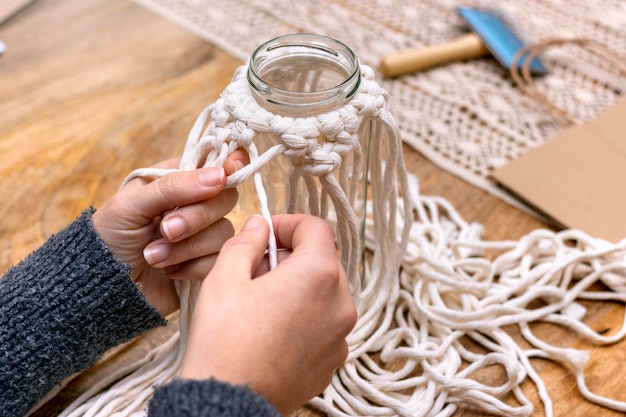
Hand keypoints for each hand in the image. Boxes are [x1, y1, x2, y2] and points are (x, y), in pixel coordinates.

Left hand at [91, 152, 248, 315]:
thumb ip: (173, 187)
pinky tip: (169, 271)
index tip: (226, 173)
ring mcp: (203, 235)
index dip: (229, 165)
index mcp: (177, 179)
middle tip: (165, 230)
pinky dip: (192, 267)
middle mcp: (195, 204)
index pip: (214, 164)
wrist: (102, 287)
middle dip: (196, 218)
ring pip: (224, 232)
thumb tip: (219, 175)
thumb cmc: (108, 238)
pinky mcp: (206, 264)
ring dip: (186, 248)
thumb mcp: (131, 205)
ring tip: (153, 257)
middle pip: (225, 199)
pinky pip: (220, 260)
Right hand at [180, 214, 356, 414]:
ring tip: (263, 304)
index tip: (266, 235)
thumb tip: (260, 225)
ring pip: (325, 294)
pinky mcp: (333, 361)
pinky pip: (325, 324)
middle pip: (323, 261)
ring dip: (299, 288)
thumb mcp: (225, 277)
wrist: (227, 403)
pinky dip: (305, 318)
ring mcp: (341, 336)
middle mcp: (341, 303)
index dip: (289, 224)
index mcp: (319, 274)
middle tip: (256, 271)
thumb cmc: (224, 339)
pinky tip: (273, 331)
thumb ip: (246, 242)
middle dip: (292, 257)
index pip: (317, 228)